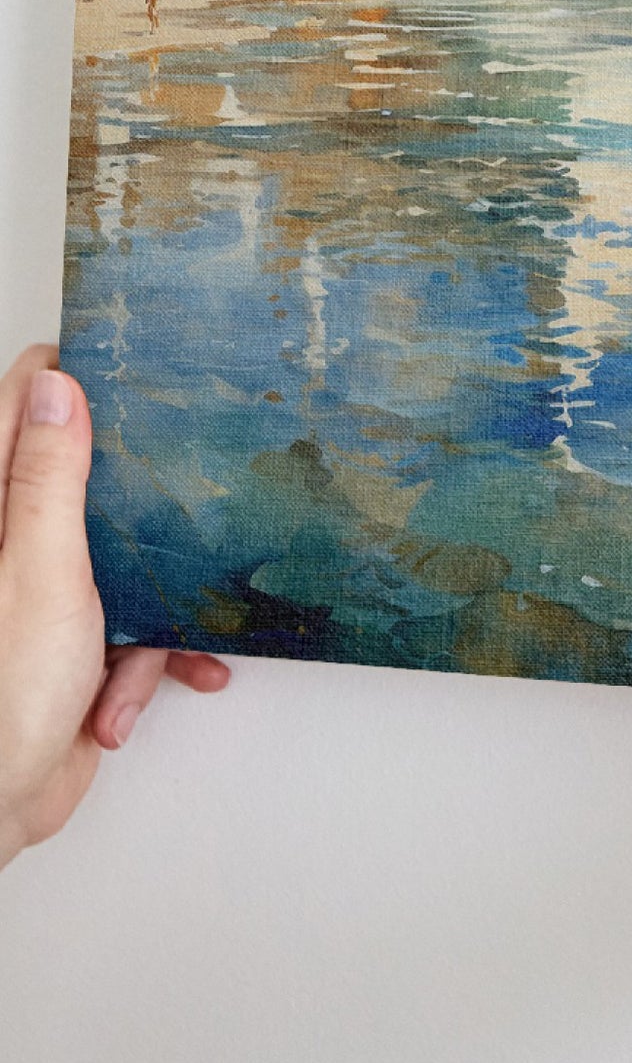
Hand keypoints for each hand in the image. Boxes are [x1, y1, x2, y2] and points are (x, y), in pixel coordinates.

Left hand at [0, 346, 228, 869]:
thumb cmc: (3, 697)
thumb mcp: (41, 572)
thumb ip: (50, 479)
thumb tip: (57, 386)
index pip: (20, 407)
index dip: (70, 379)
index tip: (127, 365)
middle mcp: (15, 543)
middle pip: (87, 478)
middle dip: (143, 500)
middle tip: (182, 482)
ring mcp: (46, 591)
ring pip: (127, 556)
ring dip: (154, 605)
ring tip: (146, 644)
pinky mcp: (76, 638)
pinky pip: (137, 624)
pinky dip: (150, 658)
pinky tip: (141, 691)